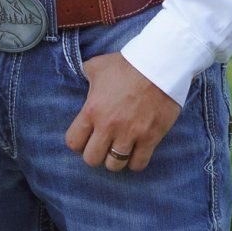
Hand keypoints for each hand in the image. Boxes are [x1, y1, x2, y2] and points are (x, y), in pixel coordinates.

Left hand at [64, 51, 180, 172]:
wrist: (158, 65)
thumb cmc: (126, 64)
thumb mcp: (97, 66)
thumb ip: (85, 74)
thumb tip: (82, 76)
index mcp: (91, 110)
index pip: (73, 142)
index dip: (77, 143)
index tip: (85, 138)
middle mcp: (108, 126)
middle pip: (91, 159)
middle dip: (95, 155)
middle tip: (102, 146)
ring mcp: (130, 134)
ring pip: (114, 166)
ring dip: (114, 160)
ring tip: (118, 150)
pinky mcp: (150, 138)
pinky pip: (138, 164)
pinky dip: (135, 162)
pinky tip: (135, 152)